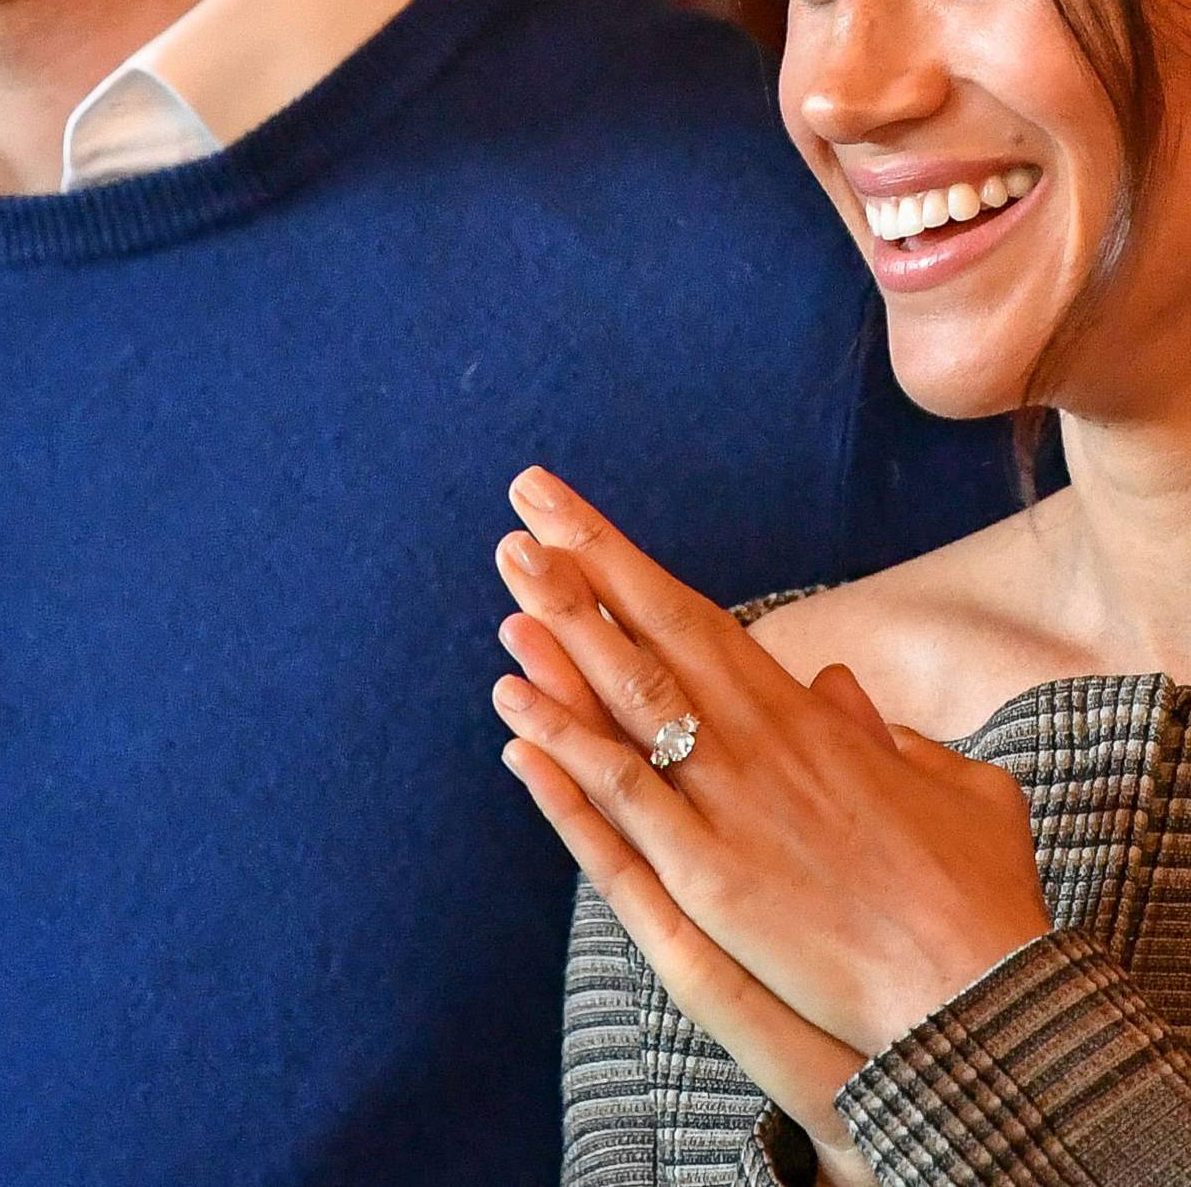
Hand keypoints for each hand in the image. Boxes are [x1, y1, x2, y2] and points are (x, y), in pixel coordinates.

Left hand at [491, 470, 1051, 1147]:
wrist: (991, 1000)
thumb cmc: (981, 901)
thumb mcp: (957, 789)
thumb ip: (890, 734)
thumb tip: (840, 687)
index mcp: (807, 719)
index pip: (698, 619)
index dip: (631, 566)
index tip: (574, 518)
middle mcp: (760, 745)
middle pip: (653, 633)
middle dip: (585, 563)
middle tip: (524, 499)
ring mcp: (730, 808)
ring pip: (628, 698)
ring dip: (563, 631)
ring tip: (510, 569)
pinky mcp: (709, 880)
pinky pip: (622, 798)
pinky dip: (565, 747)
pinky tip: (512, 707)